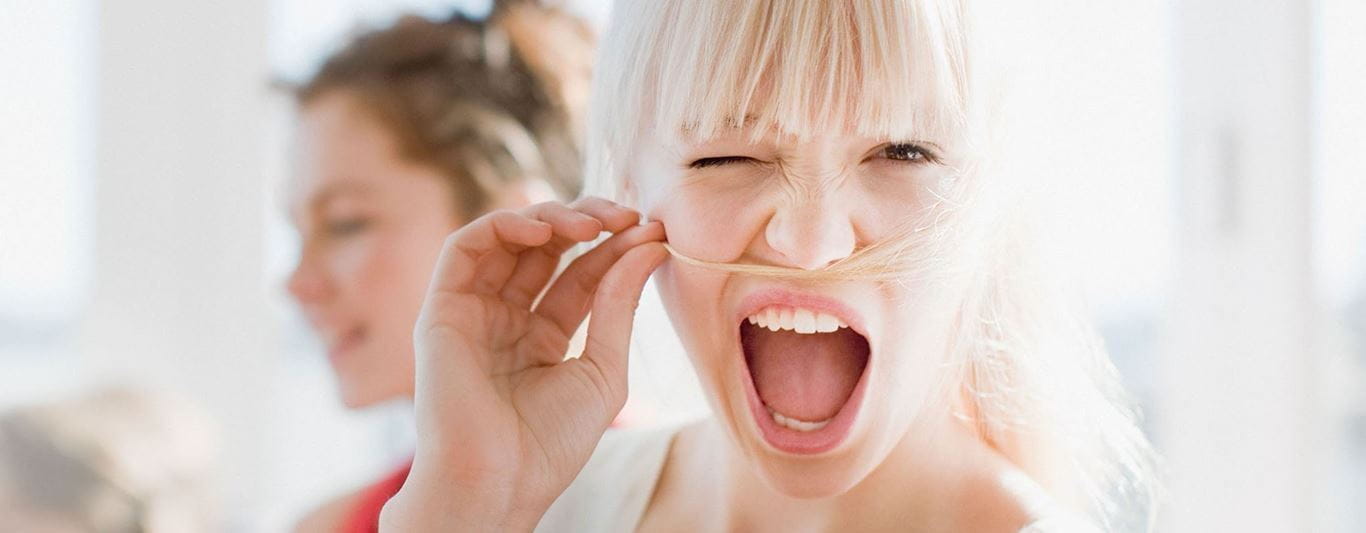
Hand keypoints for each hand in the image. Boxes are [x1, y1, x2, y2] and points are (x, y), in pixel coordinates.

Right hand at [381, 198, 667, 531]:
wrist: (497, 484)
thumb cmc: (550, 444)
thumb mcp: (603, 370)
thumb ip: (619, 306)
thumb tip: (650, 245)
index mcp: (542, 338)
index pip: (582, 275)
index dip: (617, 249)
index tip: (655, 233)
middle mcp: (505, 319)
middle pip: (547, 249)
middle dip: (588, 222)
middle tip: (627, 216)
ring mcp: (473, 312)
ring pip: (508, 239)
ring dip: (553, 217)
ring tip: (593, 222)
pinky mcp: (443, 310)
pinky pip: (466, 248)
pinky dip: (503, 225)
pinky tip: (545, 228)